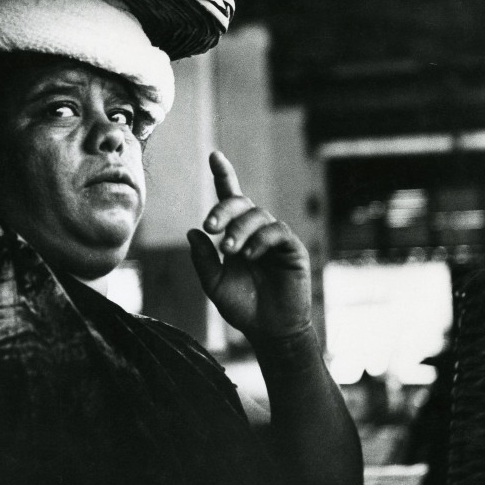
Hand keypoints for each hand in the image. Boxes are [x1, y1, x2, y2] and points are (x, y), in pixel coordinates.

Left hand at [187, 151, 311, 341]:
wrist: (269, 329)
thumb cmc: (242, 306)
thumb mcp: (214, 283)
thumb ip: (203, 259)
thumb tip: (193, 231)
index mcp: (235, 234)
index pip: (230, 199)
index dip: (224, 175)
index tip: (214, 155)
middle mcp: (255, 231)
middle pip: (241, 203)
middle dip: (224, 209)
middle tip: (211, 227)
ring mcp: (275, 238)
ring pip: (258, 216)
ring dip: (240, 229)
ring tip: (229, 250)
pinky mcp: (292, 249)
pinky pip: (277, 232)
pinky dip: (261, 239)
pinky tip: (251, 255)